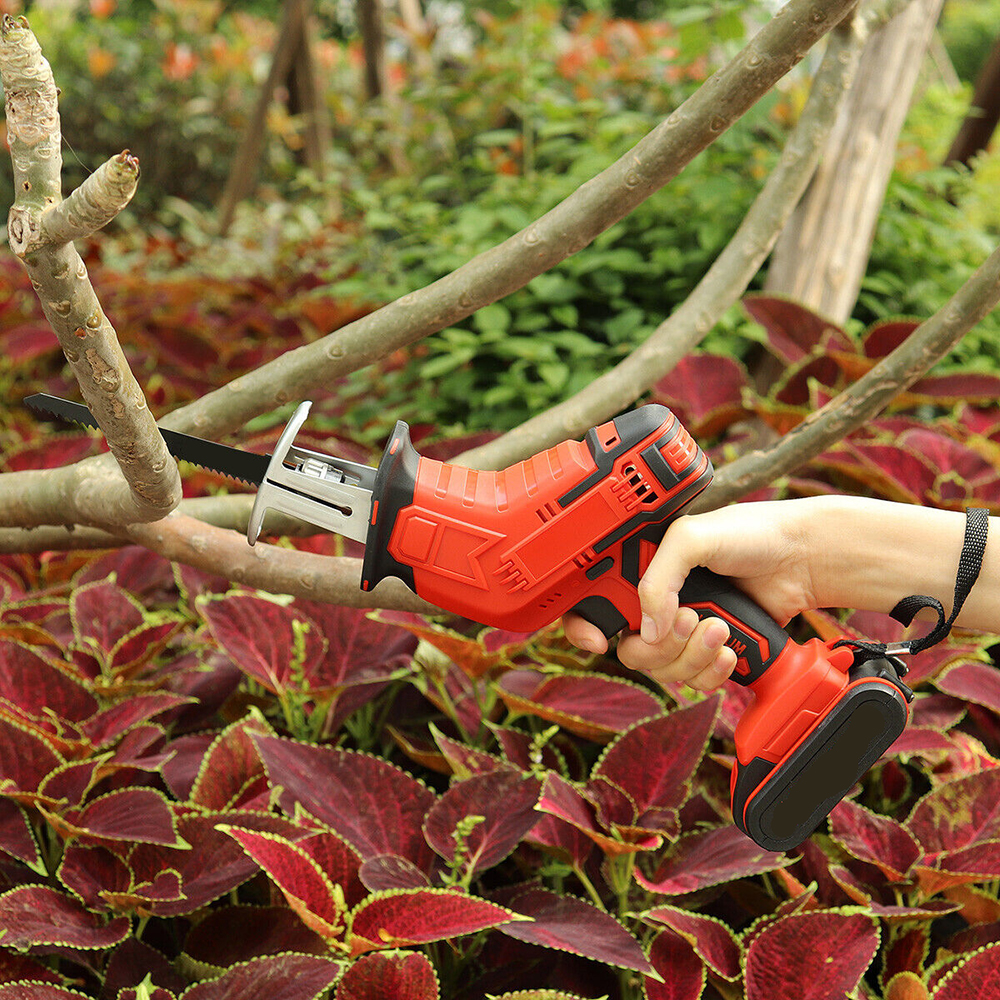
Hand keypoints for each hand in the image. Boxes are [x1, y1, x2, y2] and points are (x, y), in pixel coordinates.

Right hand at [562, 501, 816, 690]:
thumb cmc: (751, 533)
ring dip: (693, 655)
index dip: (585, 628)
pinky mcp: (712, 652)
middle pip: (631, 650)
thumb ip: (657, 579)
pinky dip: (711, 672)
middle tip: (690, 618)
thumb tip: (647, 630)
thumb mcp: (691, 538)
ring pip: (664, 671)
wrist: (803, 558)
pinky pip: (695, 681)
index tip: (598, 640)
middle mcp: (658, 603)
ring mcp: (685, 631)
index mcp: (641, 570)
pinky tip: (729, 649)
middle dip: (661, 644)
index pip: (593, 605)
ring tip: (721, 628)